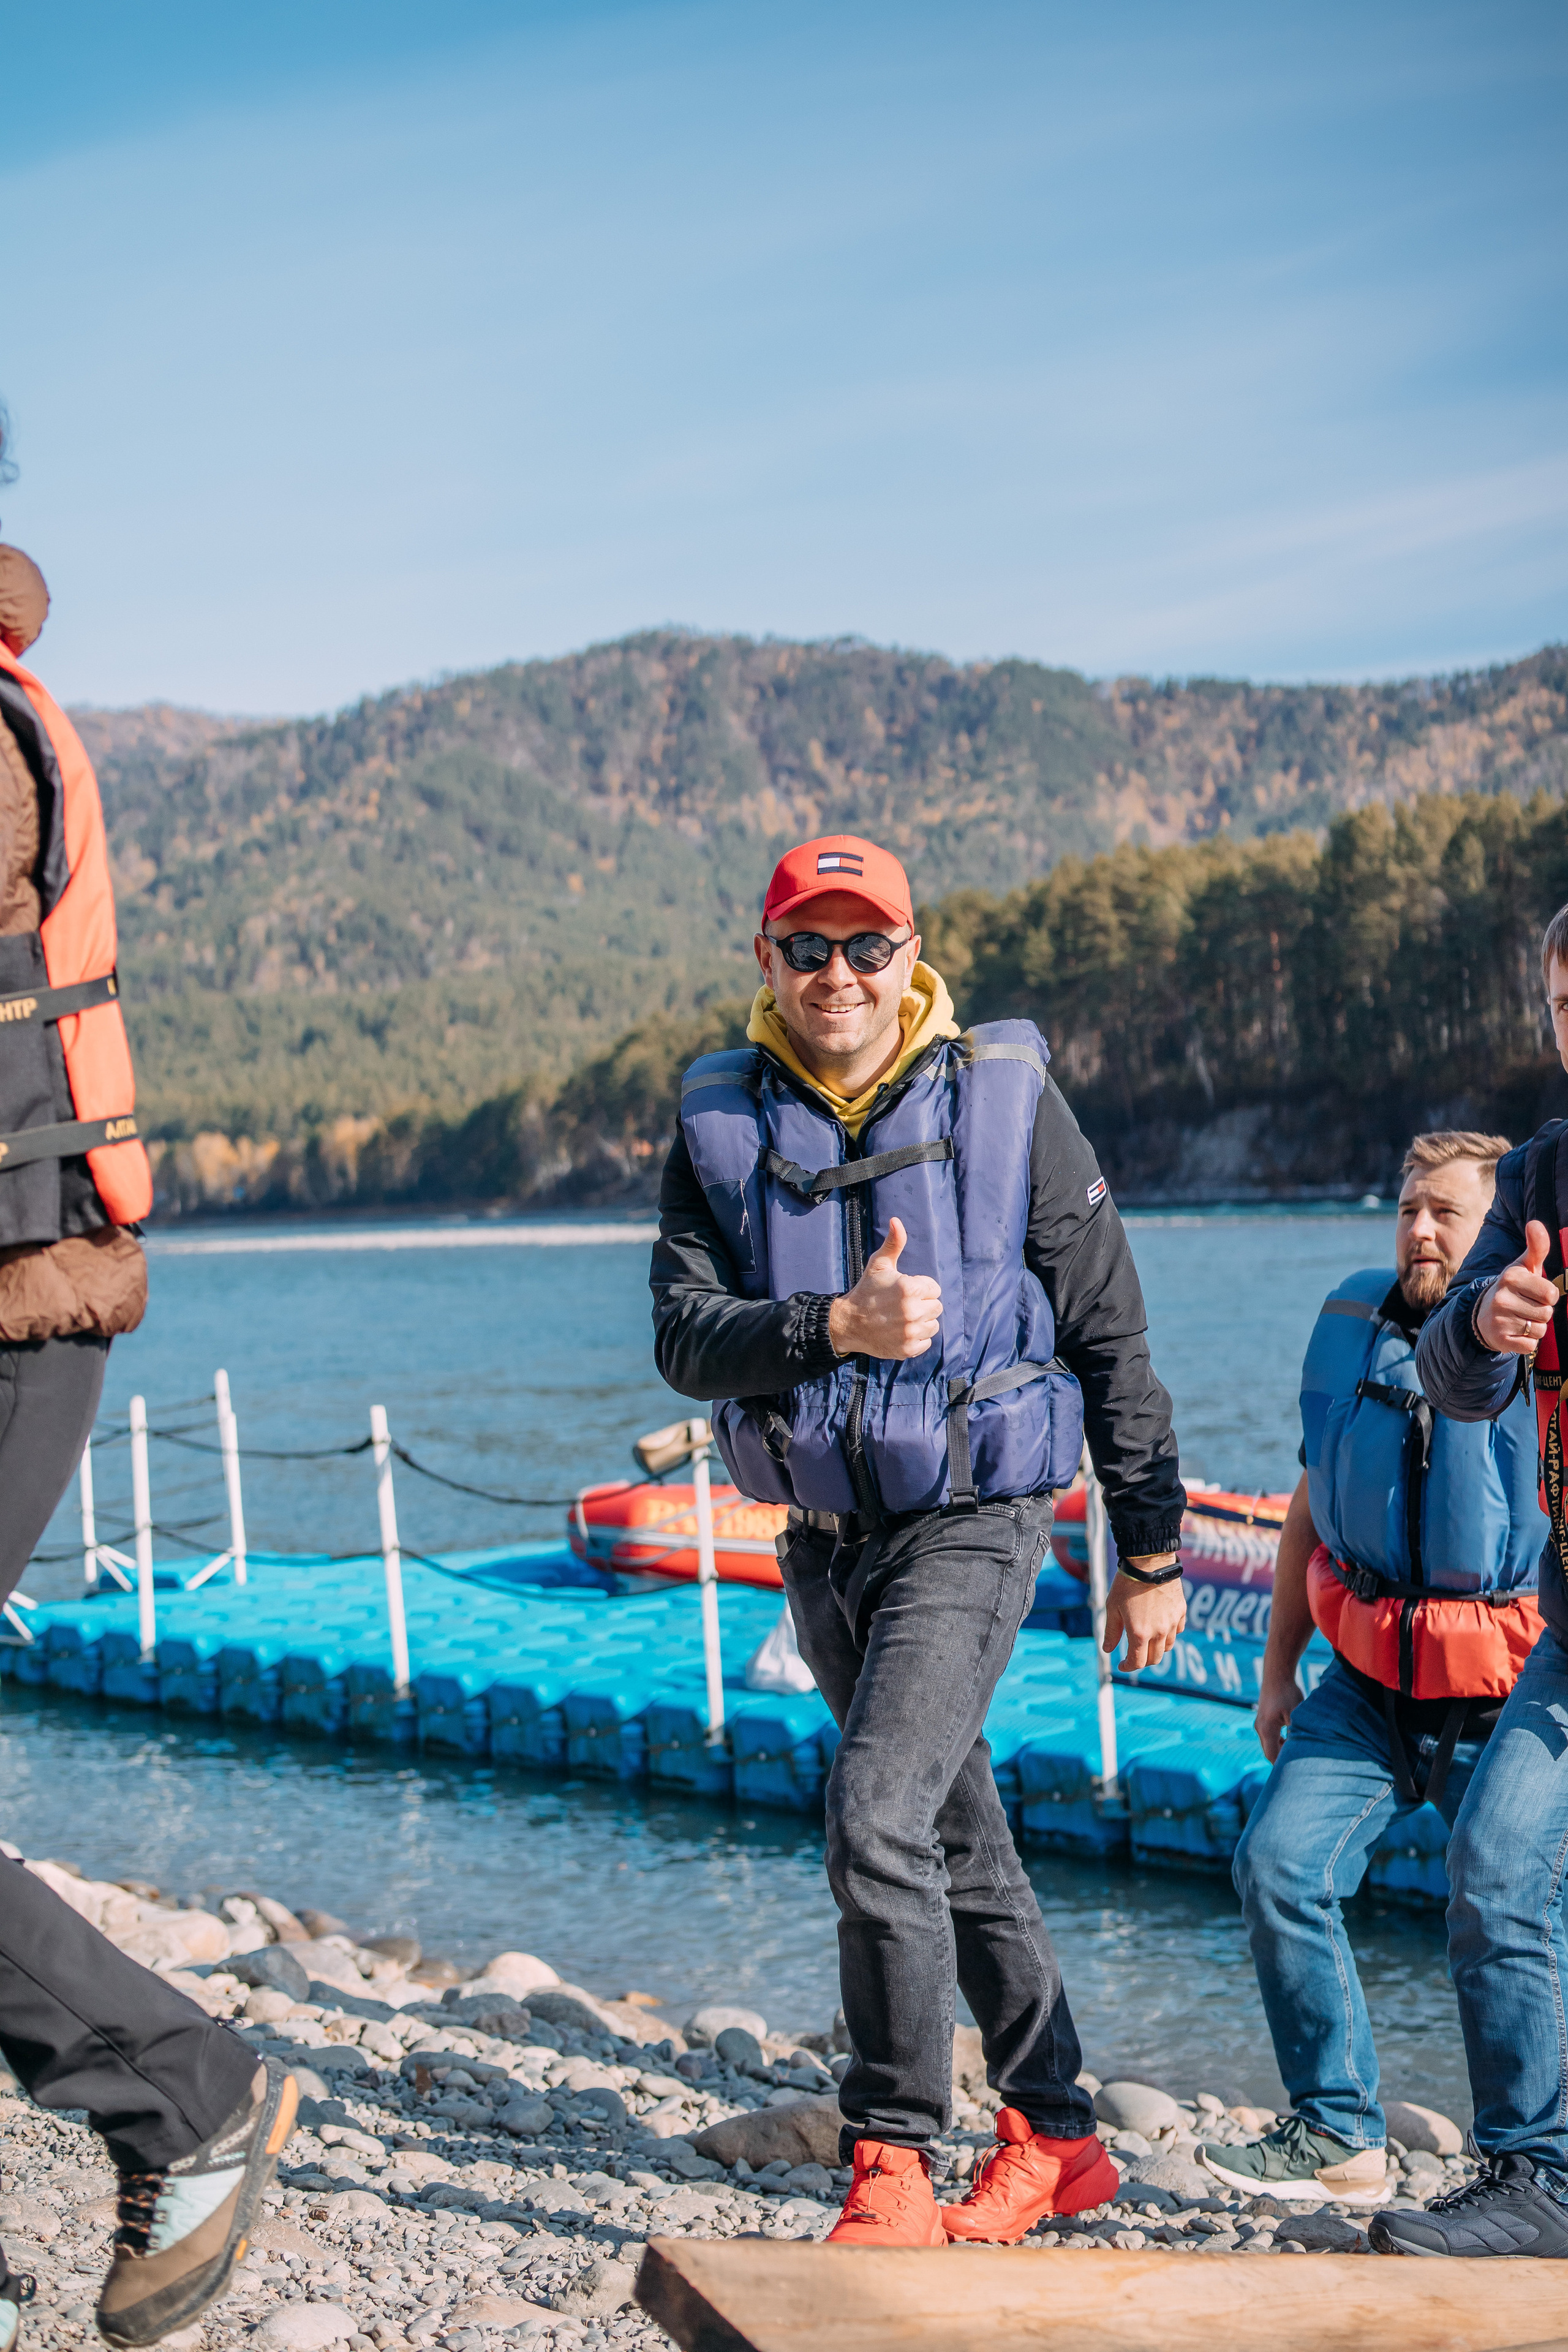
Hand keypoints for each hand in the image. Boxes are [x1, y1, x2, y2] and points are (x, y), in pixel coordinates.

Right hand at [827, 1217, 941, 1360]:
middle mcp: (912, 1311)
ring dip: (921, 1322)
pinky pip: (926, 1342)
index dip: (920, 1289)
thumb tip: (896, 1220)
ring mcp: (910, 1332)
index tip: (903, 1291)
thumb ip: (894, 1243)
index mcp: (909, 1288)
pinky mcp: (908, 1349)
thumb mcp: (879, 1265)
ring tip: (901, 1319)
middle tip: (901, 1306)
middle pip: (936, 1307)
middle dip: (922, 1305)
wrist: (849, 1322)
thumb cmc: (867, 1290)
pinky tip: (900, 1332)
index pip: (934, 1289)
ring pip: (933, 1325)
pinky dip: (916, 1338)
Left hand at [1103, 1564, 1184, 1672]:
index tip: (1122, 1665)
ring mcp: (1172, 1622)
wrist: (1149, 1562)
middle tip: (1133, 1655)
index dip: (1128, 1667)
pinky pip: (1177, 1630)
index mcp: (1139, 1633)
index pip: (1137, 1662)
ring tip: (1146, 1640)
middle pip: (1154, 1658)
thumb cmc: (1127, 1584)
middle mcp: (1159, 1632)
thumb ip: (1111, 1631)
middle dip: (1143, 1660)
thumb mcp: (1112, 1607)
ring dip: (1156, 1648)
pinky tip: (1160, 1626)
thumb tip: (1107, 1650)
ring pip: (1168, 1646)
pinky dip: (1169, 1633)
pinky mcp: (1181, 1611)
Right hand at [1254, 1667, 1303, 1762]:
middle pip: (1270, 1752)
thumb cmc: (1288, 1693)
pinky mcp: (1264, 1719)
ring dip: (1282, 1750)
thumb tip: (1303, 1750)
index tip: (1294, 1774)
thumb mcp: (1296, 1715)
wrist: (1277, 1674)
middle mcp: (1260, 1728)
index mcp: (1266, 1729)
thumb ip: (1297, 1733)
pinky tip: (1292, 1740)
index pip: (1272, 1756)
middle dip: (1282, 1760)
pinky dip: (1280, 1742)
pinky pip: (1270, 1736)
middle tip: (1298, 1768)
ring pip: (1270, 1744)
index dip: (1282, 1767)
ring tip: (1297, 1754)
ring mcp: (1260, 1723)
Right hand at [1475, 1221, 1557, 1355]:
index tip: (1535, 1293)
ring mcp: (1499, 1320)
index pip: (1550, 1293)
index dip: (1547, 1296)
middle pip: (1547, 1313)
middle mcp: (1502, 1297)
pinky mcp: (1500, 1340)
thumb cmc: (1512, 1289)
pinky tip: (1515, 1332)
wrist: (1482, 1315)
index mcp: (1510, 1277)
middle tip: (1525, 1307)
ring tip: (1520, 1319)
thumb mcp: (1523, 1267)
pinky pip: (1530, 1345)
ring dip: (1534, 1327)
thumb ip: (1536, 1247)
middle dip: (1541, 1312)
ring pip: (1539, 1330)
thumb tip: (1535, 1223)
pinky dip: (1527, 1341)